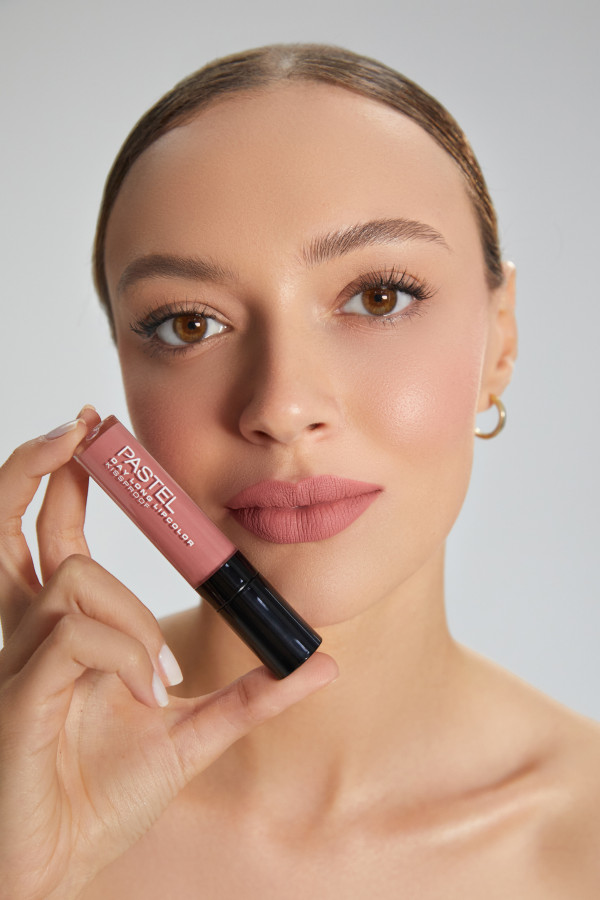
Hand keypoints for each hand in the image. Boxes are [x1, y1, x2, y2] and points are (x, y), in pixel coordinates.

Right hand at [0, 409, 337, 899]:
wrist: (59, 862)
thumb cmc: (103, 796)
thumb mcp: (194, 732)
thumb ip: (252, 694)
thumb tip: (322, 663)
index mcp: (60, 627)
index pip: (50, 533)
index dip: (59, 479)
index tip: (90, 437)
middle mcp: (27, 628)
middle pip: (8, 521)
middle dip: (37, 465)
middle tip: (79, 427)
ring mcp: (17, 655)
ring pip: (74, 580)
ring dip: (131, 619)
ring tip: (157, 684)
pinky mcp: (18, 687)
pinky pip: (78, 633)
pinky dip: (125, 656)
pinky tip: (143, 698)